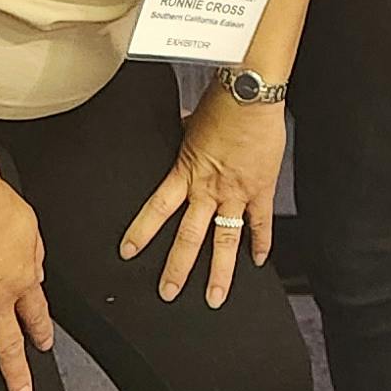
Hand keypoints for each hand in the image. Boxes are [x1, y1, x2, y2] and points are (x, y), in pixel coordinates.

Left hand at [121, 80, 286, 304]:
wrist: (251, 93)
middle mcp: (210, 188)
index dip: (141, 232)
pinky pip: (260, 224)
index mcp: (187, 172)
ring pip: (225, 241)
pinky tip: (258, 261)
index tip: (128, 251)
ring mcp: (237, 193)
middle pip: (189, 236)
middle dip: (177, 268)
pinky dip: (261, 244)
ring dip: (219, 273)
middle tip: (169, 291)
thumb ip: (186, 139)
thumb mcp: (191, 124)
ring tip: (214, 297)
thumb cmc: (221, 103)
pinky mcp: (261, 190)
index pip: (157, 208)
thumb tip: (181, 133)